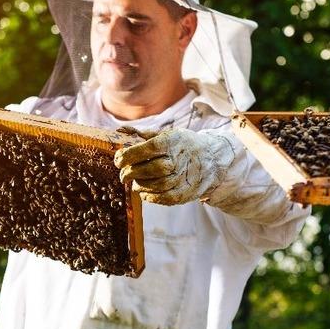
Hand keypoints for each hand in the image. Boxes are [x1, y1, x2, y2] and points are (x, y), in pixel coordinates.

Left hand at [113, 128, 235, 205]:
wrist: (211, 160)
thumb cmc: (182, 146)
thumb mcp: (166, 135)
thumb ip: (143, 135)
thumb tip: (120, 130)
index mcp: (173, 142)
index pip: (148, 148)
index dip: (129, 155)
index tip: (118, 159)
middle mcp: (180, 160)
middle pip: (152, 169)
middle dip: (132, 173)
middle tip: (123, 174)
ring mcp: (184, 178)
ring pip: (157, 185)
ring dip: (140, 185)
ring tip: (134, 182)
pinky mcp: (186, 193)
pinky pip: (164, 198)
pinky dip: (149, 196)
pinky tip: (144, 191)